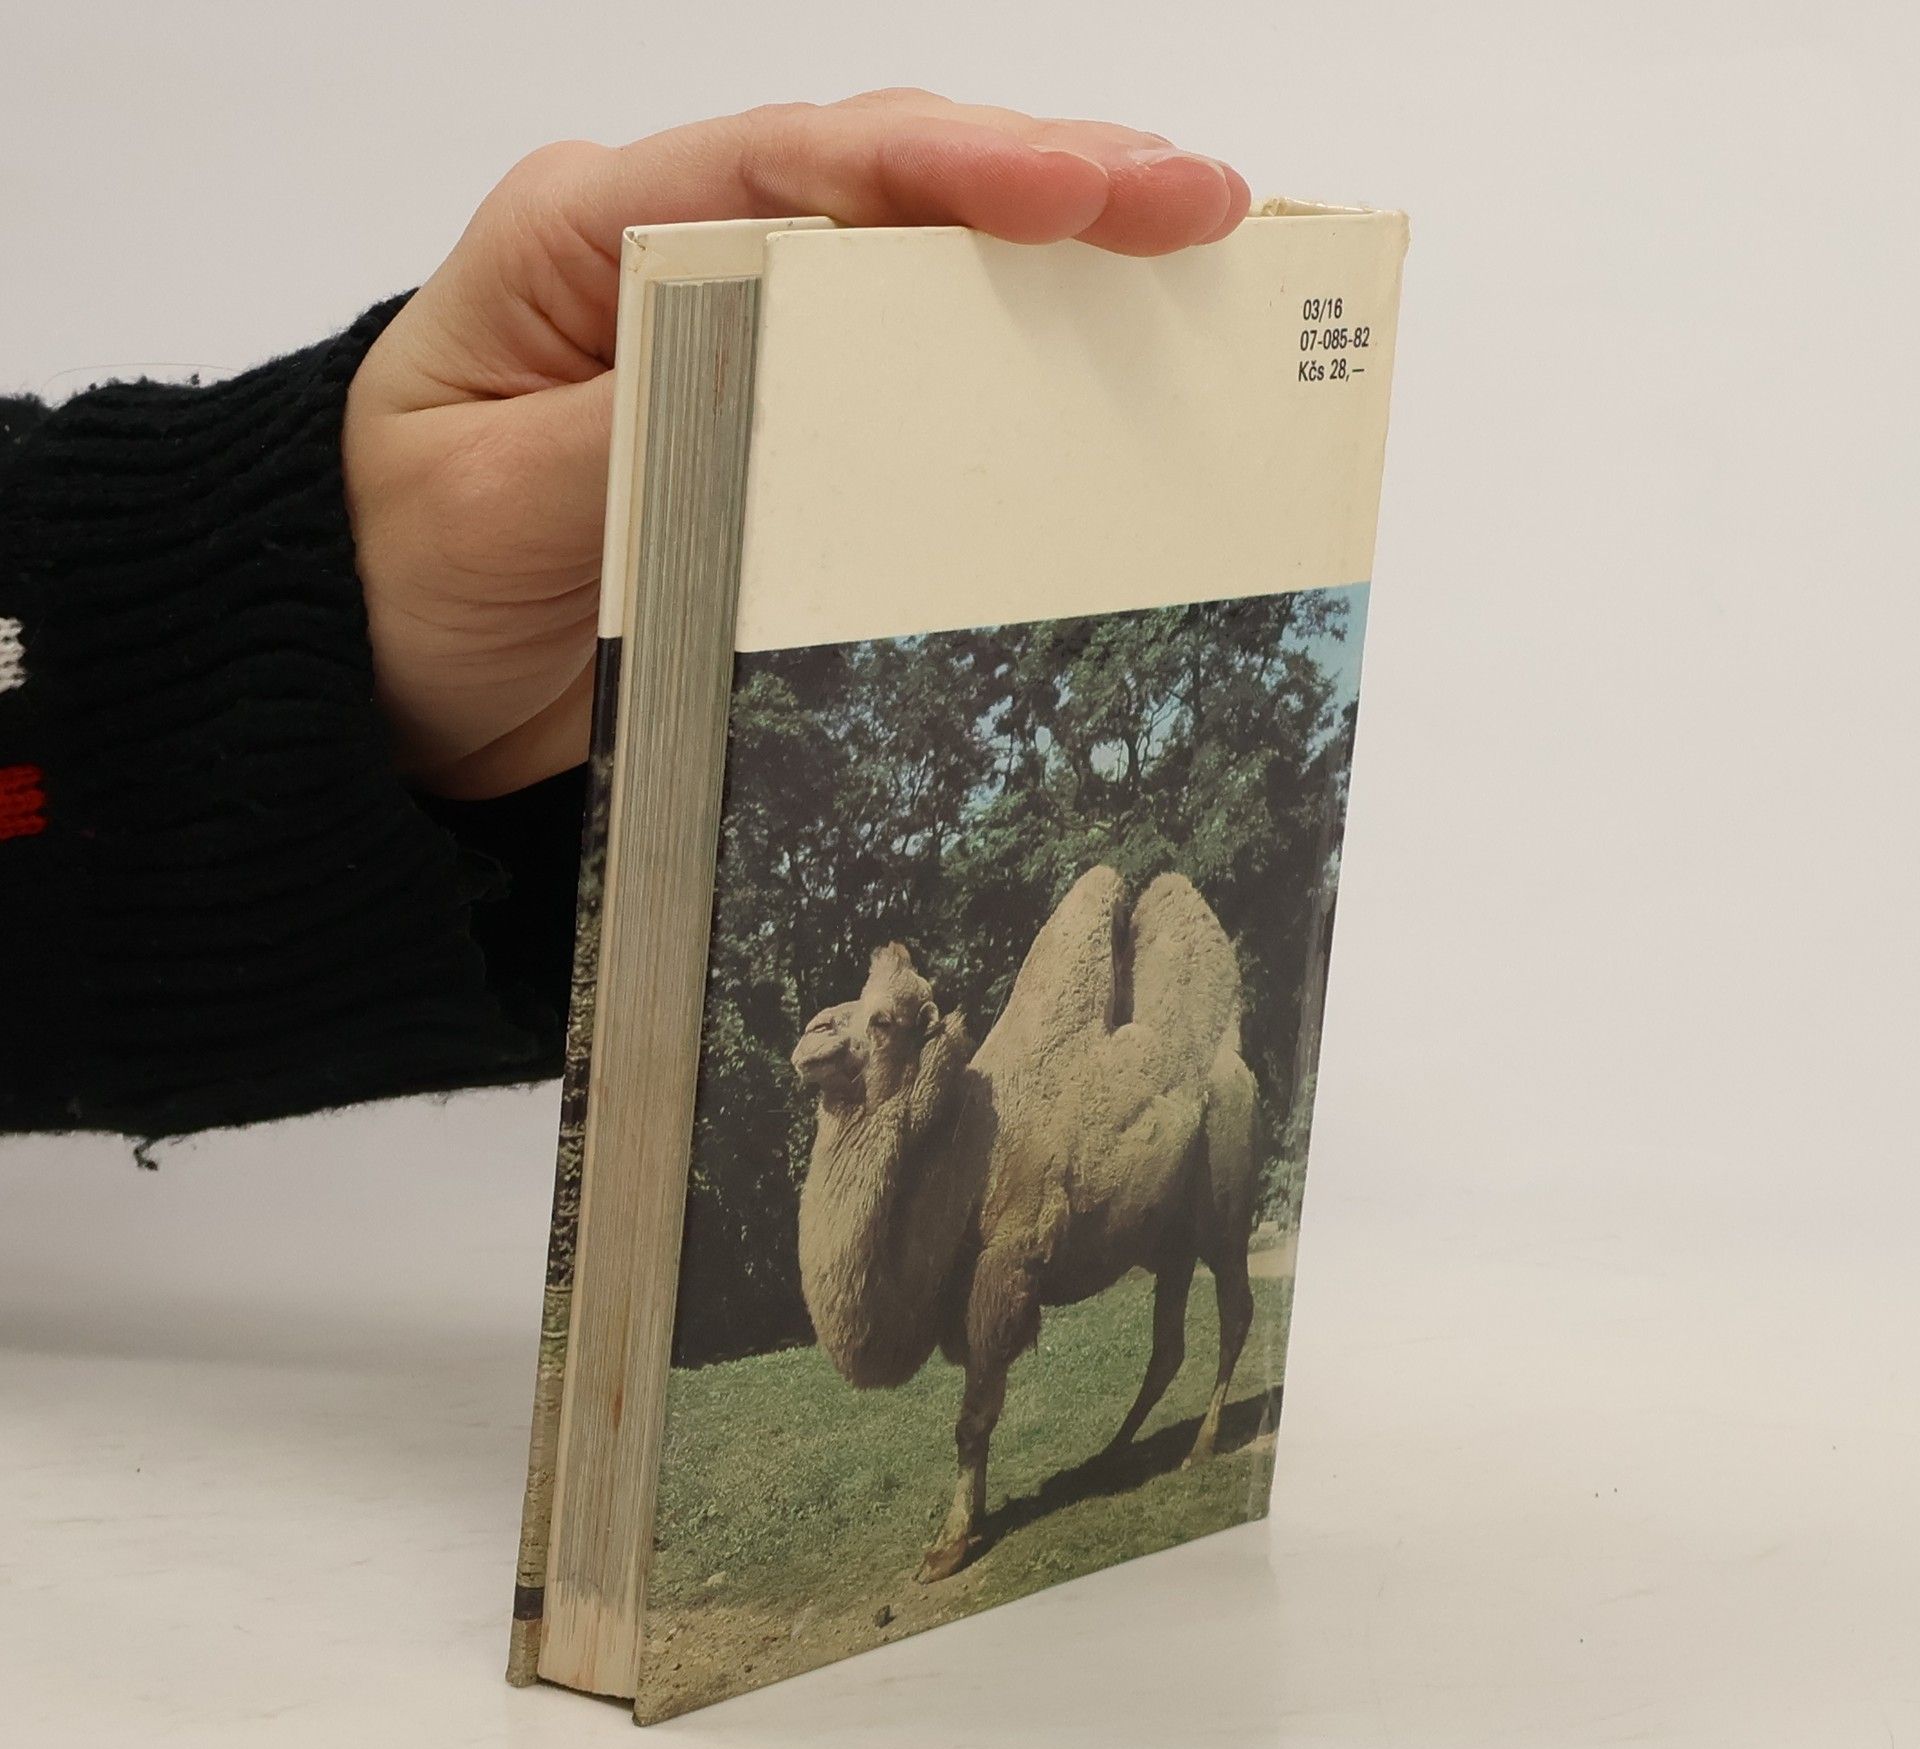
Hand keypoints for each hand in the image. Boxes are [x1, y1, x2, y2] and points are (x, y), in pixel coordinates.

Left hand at [342, 90, 1250, 798]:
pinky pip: (906, 384)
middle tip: (1205, 205)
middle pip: (883, 187)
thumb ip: (640, 433)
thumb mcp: (493, 506)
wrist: (382, 682)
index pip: (788, 166)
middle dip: (1051, 184)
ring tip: (1202, 254)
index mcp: (591, 234)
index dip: (945, 168)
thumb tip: (798, 388)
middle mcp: (678, 258)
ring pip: (914, 268)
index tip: (1080, 193)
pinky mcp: (776, 434)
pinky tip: (1105, 359)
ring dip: (1059, 259)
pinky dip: (1009, 365)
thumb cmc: (402, 578)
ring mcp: (738, 342)